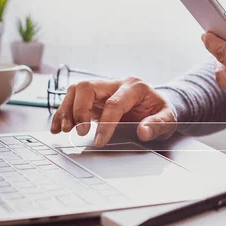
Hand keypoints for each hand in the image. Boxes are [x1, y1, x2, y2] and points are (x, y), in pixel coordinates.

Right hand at [50, 78, 176, 146]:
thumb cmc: (160, 112)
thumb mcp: (168, 119)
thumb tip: (143, 132)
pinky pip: (72, 99)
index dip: (105, 123)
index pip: (115, 103)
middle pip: (88, 87)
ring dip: (67, 110)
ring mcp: (103, 89)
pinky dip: (63, 113)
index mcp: (135, 87)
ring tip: (65, 130)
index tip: (98, 141)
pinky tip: (57, 127)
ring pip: (76, 90)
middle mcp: (116, 84)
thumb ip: (157, 125)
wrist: (156, 106)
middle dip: (80, 109)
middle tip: (80, 131)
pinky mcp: (93, 98)